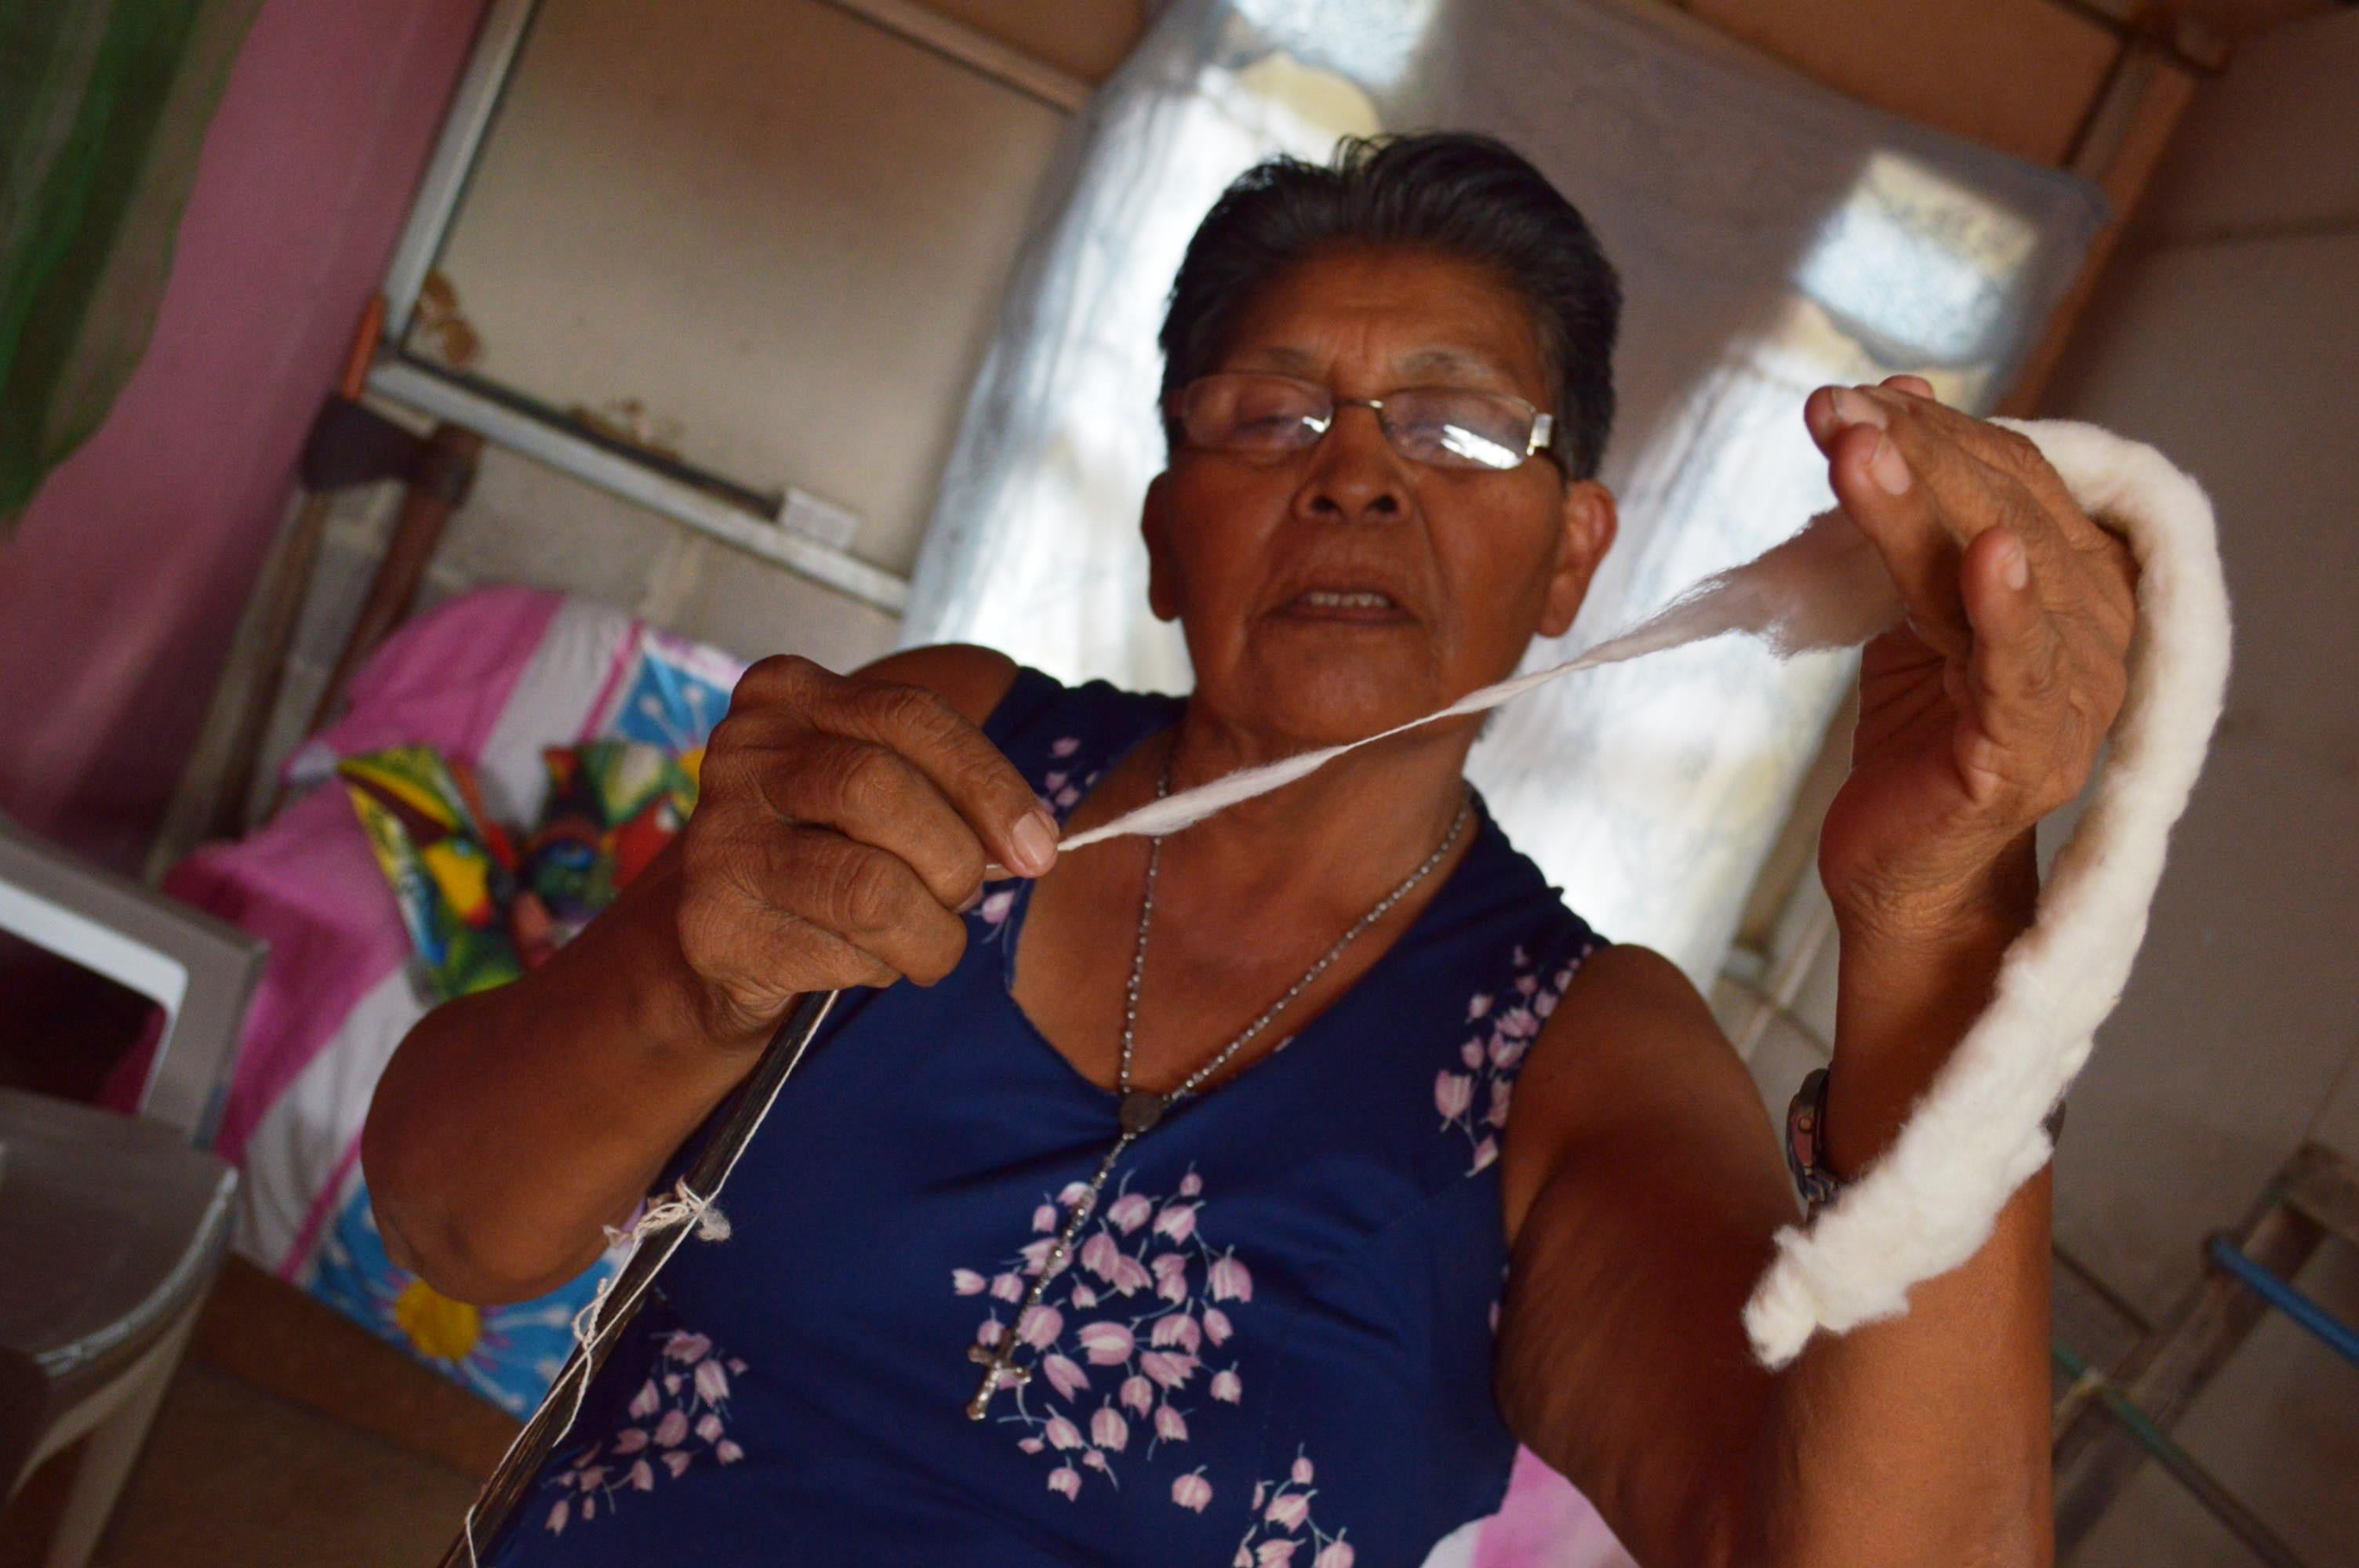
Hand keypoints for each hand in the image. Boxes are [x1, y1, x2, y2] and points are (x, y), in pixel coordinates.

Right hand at [674, 657, 1058, 1040]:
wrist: (729, 938)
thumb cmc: (832, 848)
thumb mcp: (886, 791)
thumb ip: (951, 790)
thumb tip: (1031, 843)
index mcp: (788, 694)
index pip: (910, 714)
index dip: (989, 783)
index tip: (1037, 848)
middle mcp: (740, 752)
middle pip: (878, 787)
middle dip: (952, 859)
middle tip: (964, 896)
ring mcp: (718, 838)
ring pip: (867, 887)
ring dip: (930, 933)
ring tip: (928, 940)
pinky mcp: (711, 923)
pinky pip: (838, 952)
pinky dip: (879, 967)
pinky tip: (864, 959)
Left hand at [1806, 377, 2137, 942]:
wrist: (1899, 873)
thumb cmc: (1911, 741)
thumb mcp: (1910, 611)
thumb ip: (1913, 519)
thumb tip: (1896, 398)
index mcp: (2075, 586)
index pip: (2012, 480)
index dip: (1934, 434)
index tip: (1851, 398)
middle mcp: (2093, 631)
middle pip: (2003, 512)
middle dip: (1913, 456)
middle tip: (1833, 411)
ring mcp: (2070, 694)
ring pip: (1994, 574)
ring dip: (1921, 503)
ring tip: (1856, 448)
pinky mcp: (2026, 752)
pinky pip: (2018, 668)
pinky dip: (2006, 607)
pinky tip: (1986, 554)